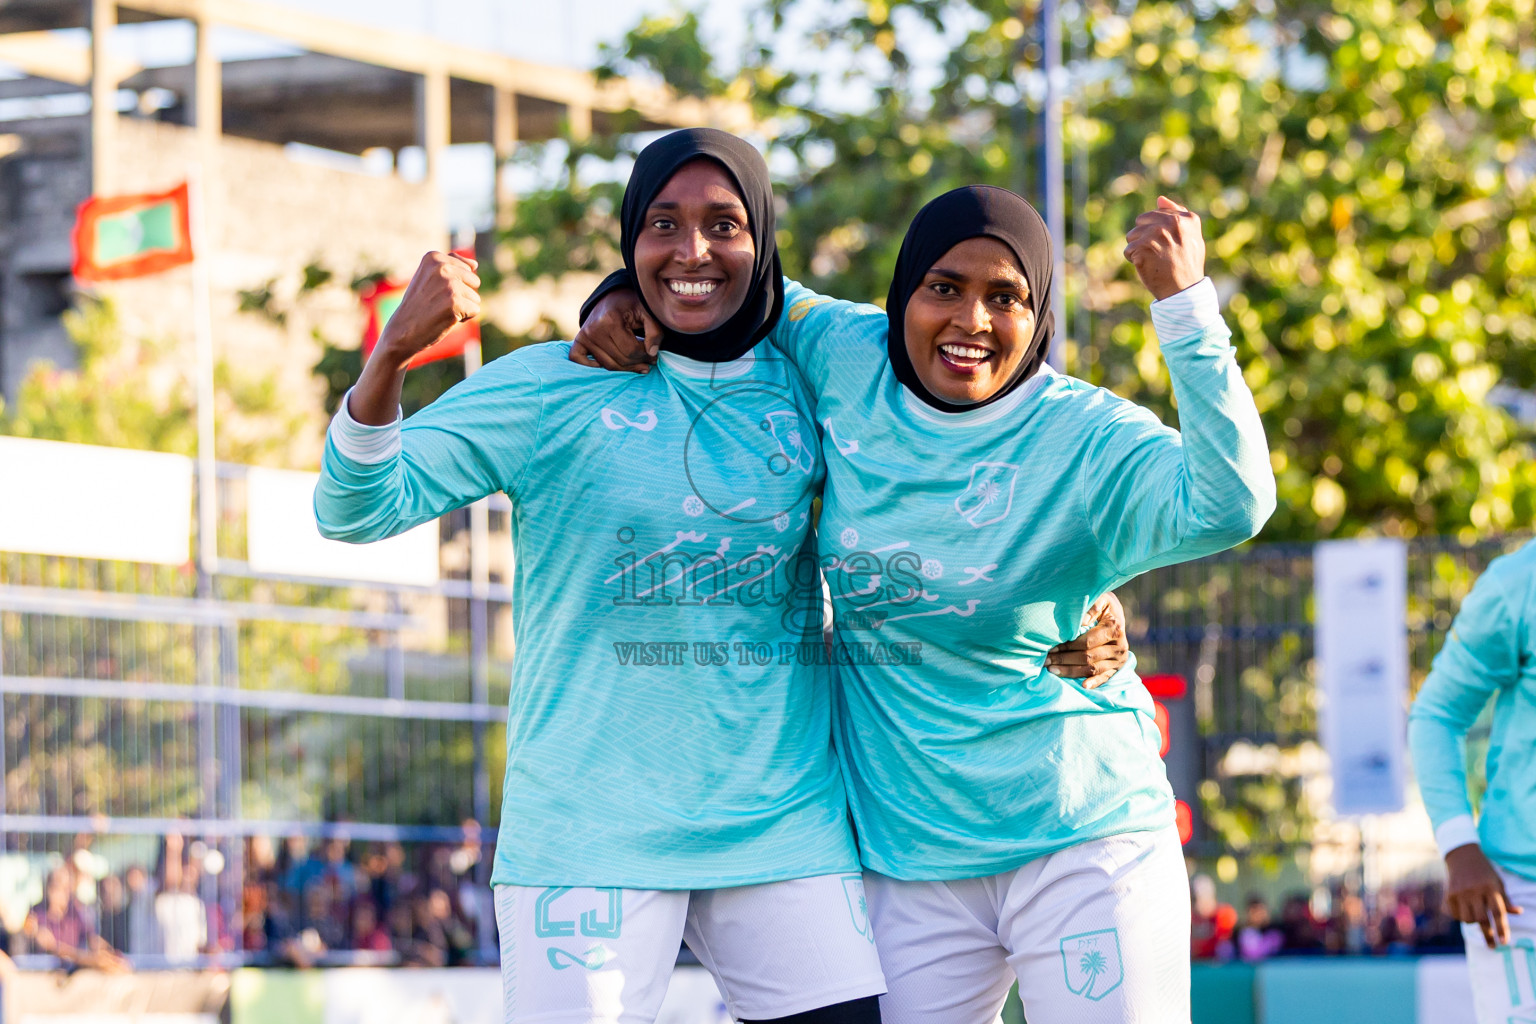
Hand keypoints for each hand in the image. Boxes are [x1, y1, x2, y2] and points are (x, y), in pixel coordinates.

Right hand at [375, 251, 480, 368]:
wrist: (403, 330)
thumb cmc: (418, 305)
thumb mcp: (429, 277)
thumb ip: (451, 266)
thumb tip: (475, 265)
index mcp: (434, 257)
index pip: (466, 269)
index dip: (455, 284)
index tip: (434, 291)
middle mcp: (442, 267)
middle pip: (474, 281)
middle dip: (462, 295)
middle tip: (438, 302)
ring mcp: (449, 285)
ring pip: (475, 297)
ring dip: (462, 308)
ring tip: (440, 310)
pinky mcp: (455, 302)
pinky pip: (475, 310)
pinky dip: (464, 318)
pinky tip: (445, 319)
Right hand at [570, 288, 659, 372]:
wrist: (613, 297)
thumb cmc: (632, 305)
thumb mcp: (648, 312)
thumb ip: (654, 332)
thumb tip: (652, 353)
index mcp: (610, 320)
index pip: (631, 351)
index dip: (646, 355)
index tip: (654, 353)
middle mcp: (594, 329)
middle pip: (620, 360)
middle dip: (638, 362)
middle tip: (650, 360)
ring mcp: (584, 335)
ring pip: (607, 365)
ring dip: (625, 368)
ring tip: (639, 363)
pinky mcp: (579, 340)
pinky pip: (578, 358)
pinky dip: (590, 365)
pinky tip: (608, 363)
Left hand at [1046, 592, 1129, 688]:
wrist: (1116, 615)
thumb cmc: (1103, 605)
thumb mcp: (1100, 599)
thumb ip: (1091, 607)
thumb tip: (1081, 622)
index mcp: (1114, 628)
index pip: (1087, 642)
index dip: (1068, 646)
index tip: (1050, 647)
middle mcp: (1120, 646)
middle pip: (1088, 657)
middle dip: (1064, 660)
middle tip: (1045, 661)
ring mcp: (1119, 659)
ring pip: (1092, 669)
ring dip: (1071, 671)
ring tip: (1052, 670)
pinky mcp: (1117, 668)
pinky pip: (1105, 678)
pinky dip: (1094, 683)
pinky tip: (1082, 686)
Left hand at [1124, 197, 1205, 300]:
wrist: (1183, 290)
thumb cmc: (1187, 264)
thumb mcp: (1190, 236)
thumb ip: (1178, 214)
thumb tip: (1159, 198)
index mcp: (1186, 219)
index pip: (1155, 214)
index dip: (1155, 231)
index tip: (1166, 245)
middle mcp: (1171, 223)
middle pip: (1141, 222)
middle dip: (1143, 236)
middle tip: (1157, 252)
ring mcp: (1155, 235)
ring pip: (1132, 235)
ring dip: (1137, 248)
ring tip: (1152, 259)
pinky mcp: (1142, 248)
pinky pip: (1128, 250)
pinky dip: (1133, 260)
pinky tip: (1146, 266)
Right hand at [1446, 843, 1522, 947]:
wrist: (1462, 855)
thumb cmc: (1484, 871)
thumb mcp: (1498, 882)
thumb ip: (1505, 899)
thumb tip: (1518, 912)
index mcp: (1491, 888)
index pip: (1498, 913)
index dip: (1502, 929)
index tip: (1504, 942)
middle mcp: (1475, 891)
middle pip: (1482, 919)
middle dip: (1488, 935)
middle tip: (1493, 946)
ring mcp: (1460, 892)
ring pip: (1468, 919)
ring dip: (1474, 922)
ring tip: (1477, 918)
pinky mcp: (1449, 894)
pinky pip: (1456, 914)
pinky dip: (1461, 917)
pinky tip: (1465, 911)